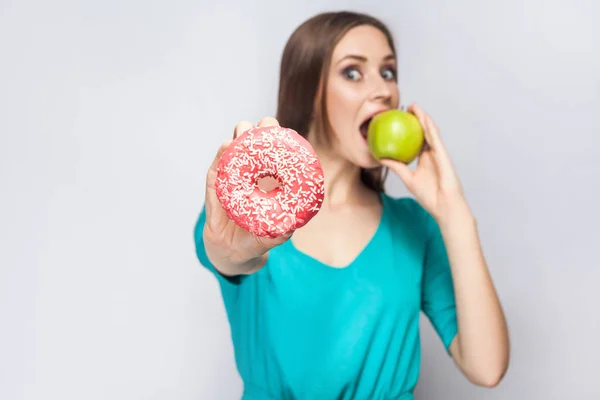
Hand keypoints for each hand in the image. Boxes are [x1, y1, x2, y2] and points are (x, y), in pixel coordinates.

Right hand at [203, 117, 292, 275]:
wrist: (231, 250)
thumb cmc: (256, 237)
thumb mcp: (272, 234)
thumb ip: (282, 231)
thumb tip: (292, 225)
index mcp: (268, 179)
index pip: (275, 152)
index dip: (279, 138)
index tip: (285, 132)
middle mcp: (250, 172)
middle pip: (255, 141)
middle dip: (261, 129)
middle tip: (266, 127)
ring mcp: (230, 175)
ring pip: (234, 147)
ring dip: (240, 135)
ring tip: (245, 132)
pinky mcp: (214, 183)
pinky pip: (216, 165)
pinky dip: (222, 154)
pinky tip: (227, 146)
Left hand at [380, 104, 469, 222]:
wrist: (444, 206)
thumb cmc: (429, 196)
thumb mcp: (408, 179)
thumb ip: (397, 167)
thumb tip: (380, 158)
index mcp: (425, 159)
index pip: (416, 140)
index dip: (409, 129)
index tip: (399, 119)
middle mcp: (432, 154)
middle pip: (424, 132)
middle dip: (416, 119)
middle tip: (406, 108)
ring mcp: (439, 154)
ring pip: (431, 132)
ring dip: (424, 118)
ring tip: (414, 107)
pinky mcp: (444, 156)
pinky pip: (436, 139)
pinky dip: (430, 128)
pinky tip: (425, 119)